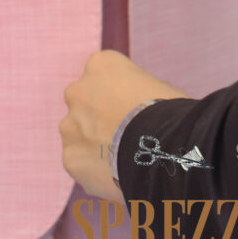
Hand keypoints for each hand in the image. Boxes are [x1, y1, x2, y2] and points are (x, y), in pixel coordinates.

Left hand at [61, 50, 189, 201]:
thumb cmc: (168, 112)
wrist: (161, 147)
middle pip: (85, 104)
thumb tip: (132, 107)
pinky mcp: (70, 157)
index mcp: (100, 65)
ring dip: (93, 143)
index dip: (119, 95)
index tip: (132, 110)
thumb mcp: (153, 85)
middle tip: (123, 134)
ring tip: (120, 158)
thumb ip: (132, 91)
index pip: (103, 76)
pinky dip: (93, 169)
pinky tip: (115, 174)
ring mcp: (69, 125)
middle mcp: (77, 90)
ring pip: (78, 134)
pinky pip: (80, 163)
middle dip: (98, 117)